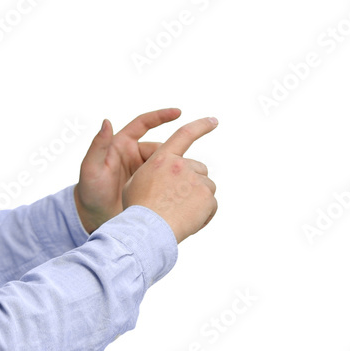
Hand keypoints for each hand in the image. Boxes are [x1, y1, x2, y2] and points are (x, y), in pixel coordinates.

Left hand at [74, 108, 180, 232]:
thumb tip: (106, 121)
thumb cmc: (89, 191)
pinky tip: (184, 187)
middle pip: (161, 147)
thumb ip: (98, 146)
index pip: (143, 124)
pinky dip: (177, 181)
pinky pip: (169, 178)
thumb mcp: (91, 168)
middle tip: (182, 166)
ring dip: (177, 168)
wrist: (95, 218)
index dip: (160, 116)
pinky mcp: (152, 185)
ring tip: (184, 179)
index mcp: (122, 144)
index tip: (178, 113)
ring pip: (168, 163)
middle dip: (173, 154)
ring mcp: (145, 170)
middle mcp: (136, 154)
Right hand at [122, 116, 217, 243]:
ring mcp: (195, 180)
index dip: (200, 126)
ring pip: (206, 187)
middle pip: (198, 168)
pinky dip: (204, 214)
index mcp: (162, 158)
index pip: (184, 135)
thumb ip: (153, 172)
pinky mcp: (207, 197)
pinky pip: (212, 205)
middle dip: (193, 182)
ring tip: (180, 213)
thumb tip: (162, 175)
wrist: (147, 230)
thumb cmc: (137, 209)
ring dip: (198, 199)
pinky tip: (188, 221)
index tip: (214, 121)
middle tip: (178, 200)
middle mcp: (181, 165)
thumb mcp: (135, 182)